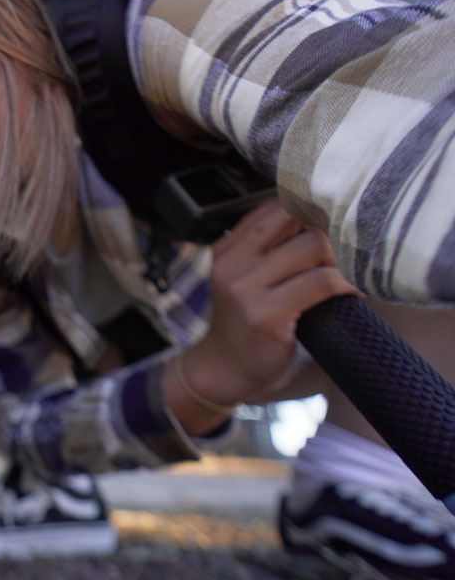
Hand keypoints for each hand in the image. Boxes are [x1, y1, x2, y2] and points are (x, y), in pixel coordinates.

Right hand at [178, 199, 358, 417]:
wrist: (224, 372)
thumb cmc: (245, 326)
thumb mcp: (246, 281)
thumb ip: (270, 253)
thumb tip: (325, 224)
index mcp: (226, 249)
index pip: (274, 208)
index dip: (310, 211)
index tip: (333, 230)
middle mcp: (231, 263)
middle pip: (296, 219)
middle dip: (329, 232)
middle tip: (350, 251)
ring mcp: (244, 289)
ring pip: (313, 246)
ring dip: (344, 257)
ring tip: (355, 273)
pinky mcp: (265, 315)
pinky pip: (321, 282)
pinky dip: (347, 283)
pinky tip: (355, 293)